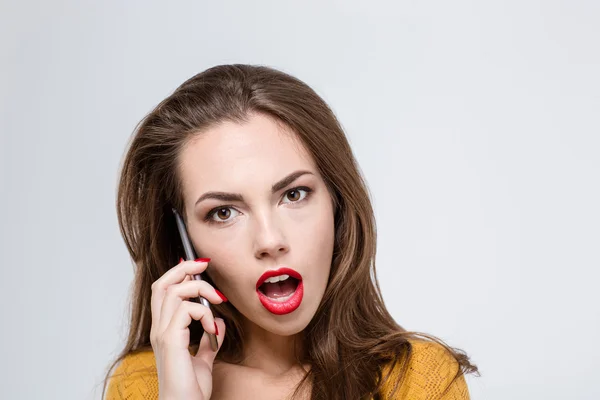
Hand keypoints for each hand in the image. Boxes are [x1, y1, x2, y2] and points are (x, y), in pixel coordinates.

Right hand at [150, 258, 225, 399]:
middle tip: (205, 265)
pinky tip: (213, 328)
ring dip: (200, 289)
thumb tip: (218, 325)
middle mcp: (159, 329)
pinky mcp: (170, 340)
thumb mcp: (202, 360)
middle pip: (162, 283)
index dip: (179, 273)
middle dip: (185, 267)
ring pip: (174, 291)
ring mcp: (162, 334)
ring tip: (218, 302)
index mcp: (164, 331)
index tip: (200, 267)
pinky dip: (204, 313)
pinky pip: (185, 310)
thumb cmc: (190, 390)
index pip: (163, 291)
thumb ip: (208, 342)